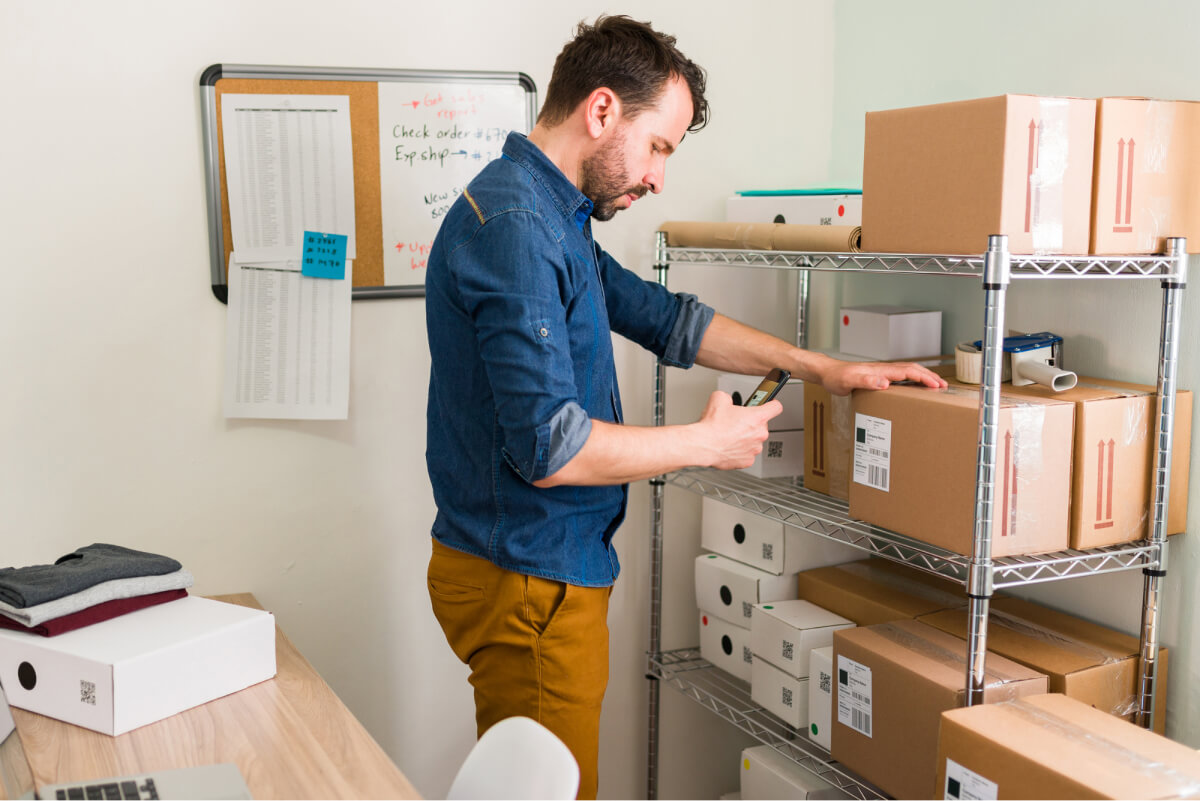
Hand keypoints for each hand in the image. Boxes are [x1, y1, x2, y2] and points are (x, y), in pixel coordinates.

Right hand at [693, 391, 781, 469]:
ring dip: (745, 437)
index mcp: (757, 417)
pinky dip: (739, 451)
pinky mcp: (747, 461)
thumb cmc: (712, 426)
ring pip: (754, 440)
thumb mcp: (719, 399)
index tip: (768, 405)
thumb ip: (728, 397)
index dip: (771, 404)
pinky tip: (729, 446)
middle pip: (762, 425)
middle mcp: (760, 434)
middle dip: (750, 423)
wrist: (703, 445)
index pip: (776, 407)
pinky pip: (746, 453)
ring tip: (730, 435)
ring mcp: (754, 449)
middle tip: (736, 422)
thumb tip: (727, 399)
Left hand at [821, 360, 947, 395]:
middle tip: (944, 386)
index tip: (936, 385)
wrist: (827, 373)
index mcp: (880, 370)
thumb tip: (884, 383)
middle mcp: (883, 369)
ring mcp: (882, 372)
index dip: (924, 377)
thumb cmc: (836, 377)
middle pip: (912, 369)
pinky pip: (901, 376)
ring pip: (908, 371)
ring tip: (935, 386)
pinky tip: (914, 386)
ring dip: (923, 377)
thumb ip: (865, 381)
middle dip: (930, 376)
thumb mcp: (849, 381)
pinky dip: (913, 379)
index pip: (908, 371)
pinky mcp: (878, 376)